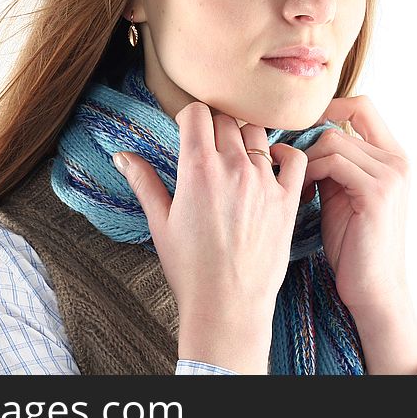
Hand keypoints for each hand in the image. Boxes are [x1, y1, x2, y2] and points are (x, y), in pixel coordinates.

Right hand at [112, 101, 306, 366]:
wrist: (228, 305)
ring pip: (257, 133)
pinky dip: (284, 152)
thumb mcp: (159, 222)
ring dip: (244, 137)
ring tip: (236, 156)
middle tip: (208, 146)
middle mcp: (233, 167)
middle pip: (226, 119)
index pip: (197, 112)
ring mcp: (264, 181)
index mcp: (198, 168)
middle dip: (214, 126)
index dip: (188, 116)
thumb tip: (121, 155)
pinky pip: (295, 158)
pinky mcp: (287, 199)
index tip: (186, 130)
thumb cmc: (190, 268)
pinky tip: (272, 162)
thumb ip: (143, 182)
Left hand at [300, 96, 411, 312]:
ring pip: (333, 140)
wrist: (374, 289)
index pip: (362, 106)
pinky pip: (332, 162)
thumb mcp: (340, 193)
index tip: (299, 131)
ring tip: (295, 184)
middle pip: (343, 120)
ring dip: (305, 159)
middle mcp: (397, 160)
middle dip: (308, 137)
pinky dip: (309, 172)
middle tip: (288, 159)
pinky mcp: (377, 192)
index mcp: (393, 157)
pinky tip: (302, 192)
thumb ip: (330, 163)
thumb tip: (294, 138)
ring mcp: (391, 175)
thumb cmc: (352, 244)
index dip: (328, 108)